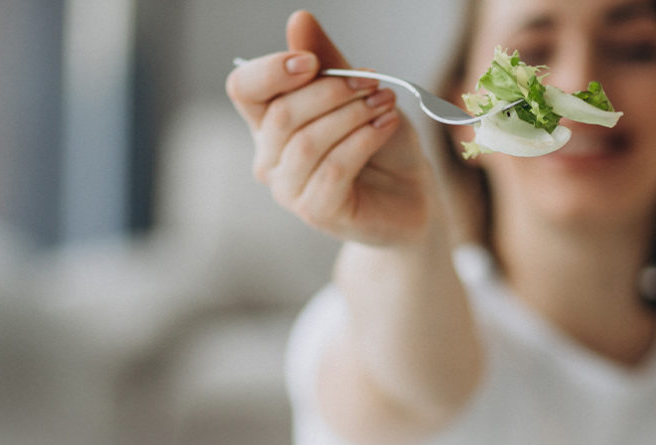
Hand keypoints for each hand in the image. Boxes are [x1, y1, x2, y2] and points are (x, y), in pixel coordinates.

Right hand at [225, 11, 438, 244]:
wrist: (412, 197)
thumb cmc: (381, 146)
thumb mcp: (359, 96)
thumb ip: (329, 63)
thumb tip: (299, 20)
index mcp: (269, 123)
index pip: (244, 89)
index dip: (271, 70)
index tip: (312, 62)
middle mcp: (270, 158)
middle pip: (281, 114)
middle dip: (330, 91)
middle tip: (371, 81)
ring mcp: (289, 190)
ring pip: (307, 142)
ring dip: (352, 115)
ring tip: (385, 102)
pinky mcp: (316, 213)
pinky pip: (333, 169)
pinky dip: (364, 140)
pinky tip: (387, 125)